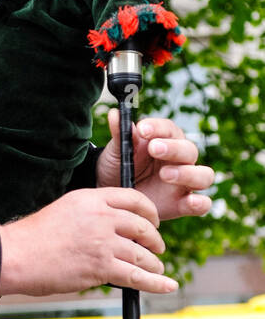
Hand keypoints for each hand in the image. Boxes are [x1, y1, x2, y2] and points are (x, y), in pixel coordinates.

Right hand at [0, 188, 176, 297]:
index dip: (150, 212)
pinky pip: (138, 277)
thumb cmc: (33, 237)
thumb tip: (112, 226)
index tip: (153, 222)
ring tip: (156, 270)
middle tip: (156, 248)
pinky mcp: (101, 267)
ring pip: (142, 254)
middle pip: (143, 227)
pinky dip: (156, 283)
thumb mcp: (65, 210)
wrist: (15, 256)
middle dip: (155, 240)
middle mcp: (101, 217)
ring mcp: (103, 242)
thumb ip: (91, 213)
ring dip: (153, 264)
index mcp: (91, 199)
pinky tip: (167, 284)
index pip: (133, 199)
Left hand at [96, 111, 213, 221]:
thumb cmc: (119, 166)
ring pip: (203, 175)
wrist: (114, 194)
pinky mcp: (183, 204)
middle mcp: (180, 160)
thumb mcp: (115, 152)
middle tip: (154, 148)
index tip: (142, 129)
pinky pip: (202, 204)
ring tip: (165, 174)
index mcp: (165, 140)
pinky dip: (200, 203)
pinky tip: (190, 202)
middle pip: (189, 150)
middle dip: (173, 148)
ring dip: (188, 173)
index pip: (168, 129)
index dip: (158, 128)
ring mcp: (184, 183)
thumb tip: (114, 114)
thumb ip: (120, 135)